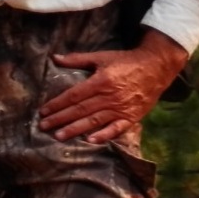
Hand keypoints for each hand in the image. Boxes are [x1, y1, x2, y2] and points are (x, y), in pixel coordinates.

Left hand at [37, 29, 187, 143]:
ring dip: (75, 130)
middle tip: (44, 127)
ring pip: (94, 122)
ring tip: (59, 137)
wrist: (155, 68)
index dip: (58, 104)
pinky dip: (103, 136)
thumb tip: (55, 58)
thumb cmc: (125, 61)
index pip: (74, 95)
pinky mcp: (131, 117)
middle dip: (60, 119)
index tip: (43, 111)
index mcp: (101, 80)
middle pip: (80, 110)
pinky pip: (116, 129)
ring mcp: (120, 108)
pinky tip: (90, 141)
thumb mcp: (101, 57)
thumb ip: (77, 59)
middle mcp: (109, 96)